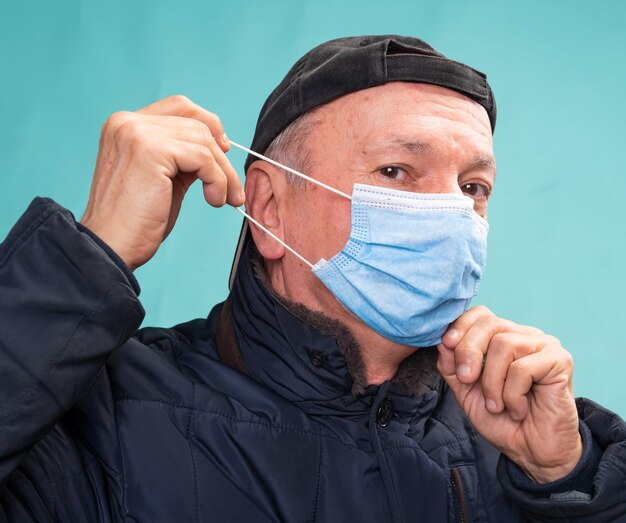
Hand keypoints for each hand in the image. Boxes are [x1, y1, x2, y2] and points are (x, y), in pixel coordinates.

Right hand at [81, 95, 243, 270]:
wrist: (111, 247)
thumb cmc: (136, 221)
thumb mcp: (162, 178)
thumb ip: (182, 156)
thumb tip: (219, 144)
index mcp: (125, 125)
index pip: (179, 106)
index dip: (208, 124)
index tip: (224, 150)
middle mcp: (127, 122)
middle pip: (196, 124)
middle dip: (222, 158)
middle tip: (233, 189)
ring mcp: (137, 133)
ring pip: (204, 141)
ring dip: (223, 174)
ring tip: (222, 200)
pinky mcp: (151, 150)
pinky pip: (204, 159)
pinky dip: (218, 181)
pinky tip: (214, 200)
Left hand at [436, 305, 582, 482]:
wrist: (532, 453)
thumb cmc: (502, 420)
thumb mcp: (466, 391)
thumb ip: (452, 366)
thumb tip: (442, 340)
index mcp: (504, 337)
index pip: (481, 315)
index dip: (461, 326)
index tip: (446, 344)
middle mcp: (525, 336)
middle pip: (490, 324)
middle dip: (469, 351)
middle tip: (466, 379)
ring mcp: (545, 346)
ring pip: (504, 345)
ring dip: (492, 382)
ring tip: (497, 405)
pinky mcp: (560, 361)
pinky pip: (522, 368)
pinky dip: (512, 394)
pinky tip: (519, 409)